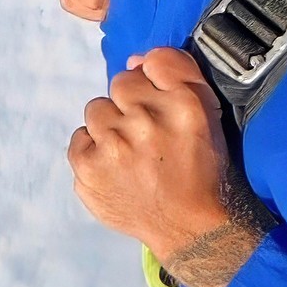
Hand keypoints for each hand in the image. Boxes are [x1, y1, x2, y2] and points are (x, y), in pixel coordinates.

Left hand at [67, 48, 230, 259]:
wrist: (189, 226)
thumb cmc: (200, 167)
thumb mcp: (208, 114)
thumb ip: (177, 73)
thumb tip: (133, 61)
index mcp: (183, 103)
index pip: (153, 62)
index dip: (152, 84)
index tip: (157, 105)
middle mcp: (147, 120)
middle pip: (120, 84)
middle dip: (130, 106)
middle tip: (144, 135)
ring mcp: (114, 145)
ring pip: (96, 110)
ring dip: (109, 128)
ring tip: (128, 154)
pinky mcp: (89, 168)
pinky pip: (79, 139)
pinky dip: (93, 152)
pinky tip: (113, 168)